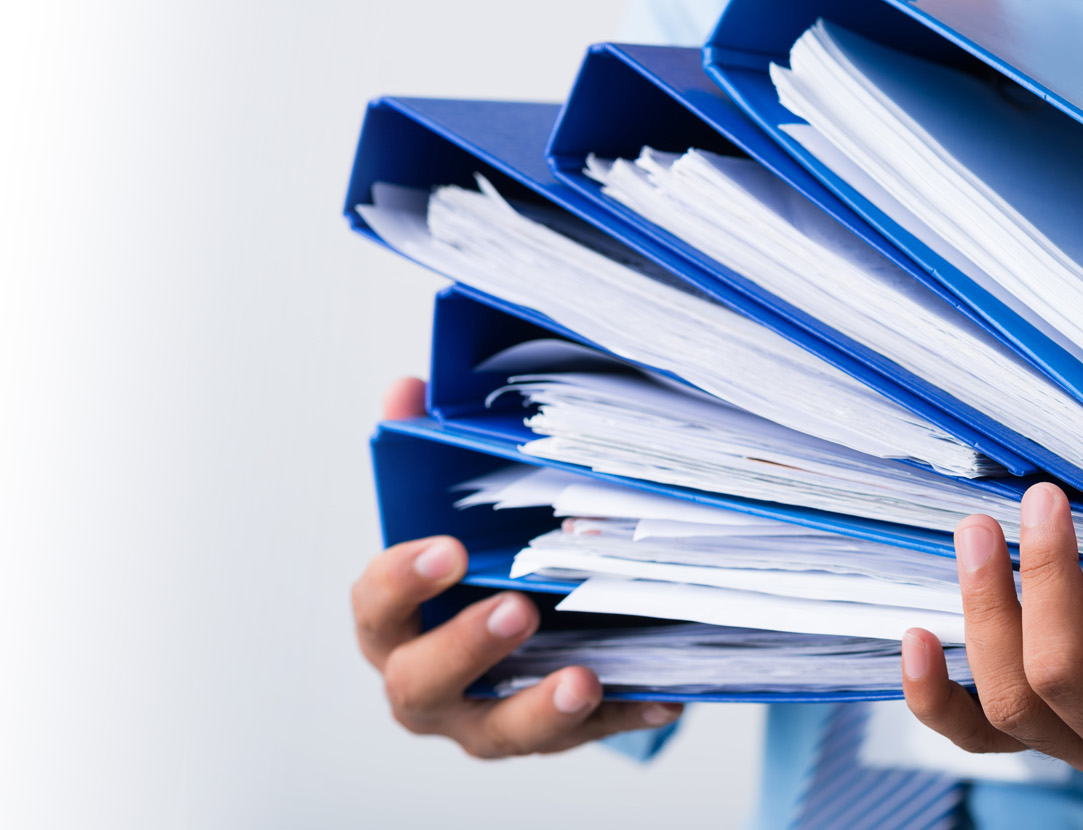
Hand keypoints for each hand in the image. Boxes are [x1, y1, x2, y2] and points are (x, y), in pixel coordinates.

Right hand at [351, 377, 681, 757]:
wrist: (510, 627)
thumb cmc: (473, 563)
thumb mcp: (450, 506)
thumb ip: (420, 446)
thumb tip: (410, 388)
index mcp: (395, 622)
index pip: (377, 606)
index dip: (403, 580)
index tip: (448, 548)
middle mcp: (427, 681)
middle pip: (421, 682)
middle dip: (467, 647)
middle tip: (517, 608)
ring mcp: (482, 718)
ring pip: (499, 731)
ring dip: (540, 707)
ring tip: (583, 678)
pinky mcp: (545, 736)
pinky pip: (583, 739)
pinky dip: (622, 717)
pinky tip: (660, 696)